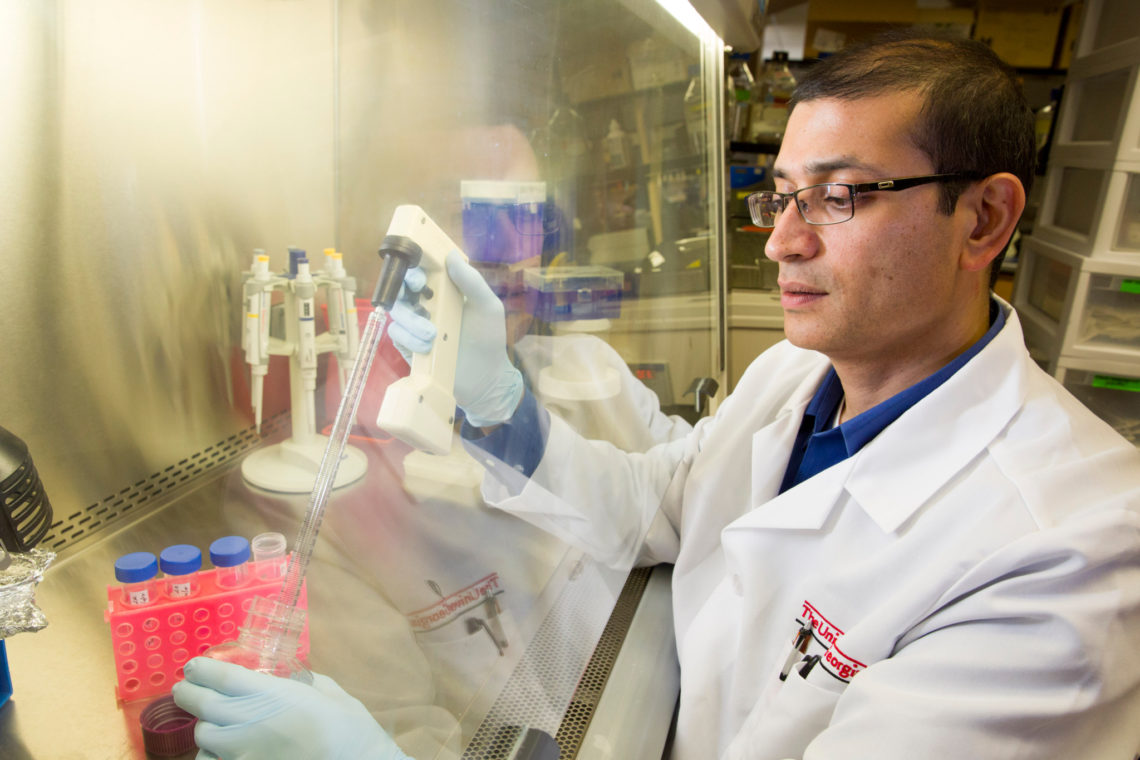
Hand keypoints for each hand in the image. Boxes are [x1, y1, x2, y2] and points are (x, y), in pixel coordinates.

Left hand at [172, 657, 410, 759]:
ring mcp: (243, 753)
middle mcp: (248, 721)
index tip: (194, 666)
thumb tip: (289, 678)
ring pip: (203, 737)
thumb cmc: (349, 728)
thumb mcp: (328, 692)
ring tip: (210, 722)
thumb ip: (302, 681)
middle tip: (185, 688)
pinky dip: (213, 755)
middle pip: (201, 705)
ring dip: (203, 727)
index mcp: (270, 694)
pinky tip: (223, 752)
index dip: (200, 669)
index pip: (219, 676)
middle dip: (188, 693)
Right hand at [387, 250, 522, 426]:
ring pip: (397, 313)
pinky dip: (409, 339)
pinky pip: (397, 335)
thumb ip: (471, 281)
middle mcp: (426, 305)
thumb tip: (450, 255)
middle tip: (419, 298)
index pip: (420, 272)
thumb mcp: (487, 306)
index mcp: (444, 291)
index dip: (414, 269)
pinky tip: (427, 347)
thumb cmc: (488, 338)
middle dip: (404, 292)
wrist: (485, 378)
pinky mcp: (409, 346)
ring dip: (412, 322)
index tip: (419, 276)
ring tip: (432, 335)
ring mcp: (416, 326)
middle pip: (401, 290)